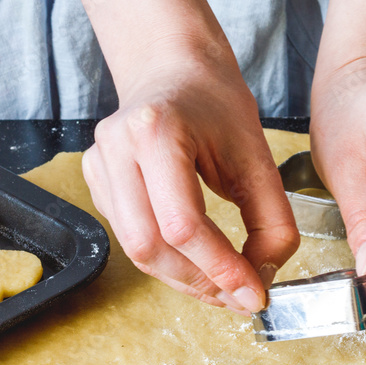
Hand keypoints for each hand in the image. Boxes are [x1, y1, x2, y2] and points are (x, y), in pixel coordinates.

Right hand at [83, 41, 299, 313]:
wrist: (171, 67)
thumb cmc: (215, 102)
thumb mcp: (257, 154)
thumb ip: (270, 220)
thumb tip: (262, 278)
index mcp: (156, 131)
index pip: (183, 224)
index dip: (220, 269)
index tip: (254, 293)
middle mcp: (116, 148)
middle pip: (149, 247)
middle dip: (199, 282)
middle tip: (239, 296)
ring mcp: (98, 165)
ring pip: (135, 251)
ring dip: (183, 279)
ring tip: (222, 283)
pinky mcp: (94, 180)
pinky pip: (128, 238)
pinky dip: (166, 260)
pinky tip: (196, 259)